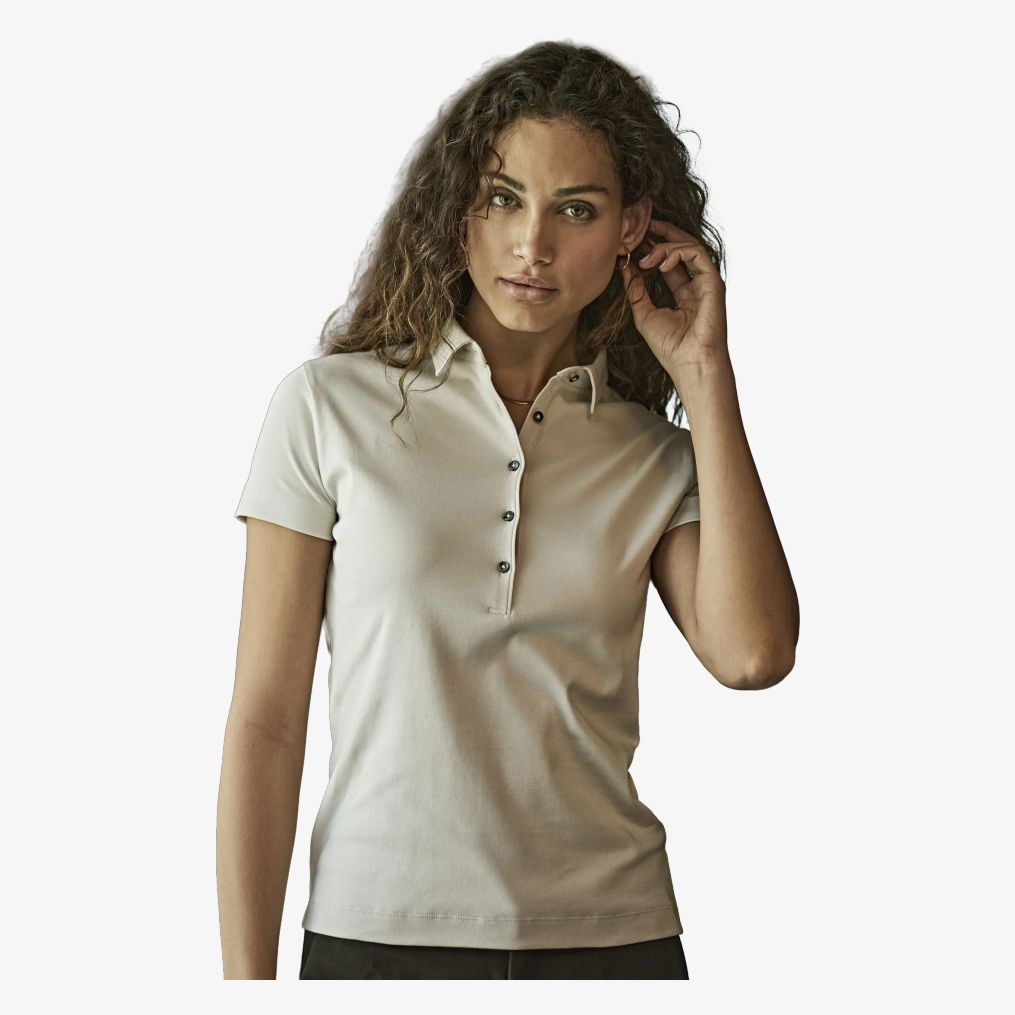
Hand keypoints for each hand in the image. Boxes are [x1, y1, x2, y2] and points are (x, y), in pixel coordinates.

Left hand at [620, 218, 728, 375]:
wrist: (690, 363)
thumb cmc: (671, 346)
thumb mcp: (644, 314)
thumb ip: (637, 291)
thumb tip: (626, 268)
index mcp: (683, 292)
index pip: (669, 261)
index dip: (651, 248)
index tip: (633, 244)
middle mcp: (696, 284)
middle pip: (681, 247)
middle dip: (660, 234)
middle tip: (640, 228)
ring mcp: (706, 281)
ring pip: (688, 245)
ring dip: (664, 245)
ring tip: (644, 256)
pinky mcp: (713, 281)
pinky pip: (696, 253)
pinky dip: (676, 251)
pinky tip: (658, 263)